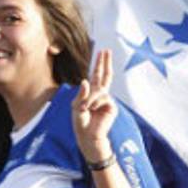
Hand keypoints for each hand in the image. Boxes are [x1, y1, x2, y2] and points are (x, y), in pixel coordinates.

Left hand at [73, 49, 116, 163]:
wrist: (88, 136)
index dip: (100, 64)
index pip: (97, 75)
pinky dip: (95, 102)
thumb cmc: (80, 123)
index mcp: (91, 93)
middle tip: (107, 50)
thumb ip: (81, 94)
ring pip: (100, 90)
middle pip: (105, 75)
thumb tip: (86, 81)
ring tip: (86, 108)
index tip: (102, 52)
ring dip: (90, 99)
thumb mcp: (76, 107)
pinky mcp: (111, 107)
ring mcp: (107, 100)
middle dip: (105, 62)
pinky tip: (92, 109)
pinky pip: (103, 98)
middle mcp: (100, 94)